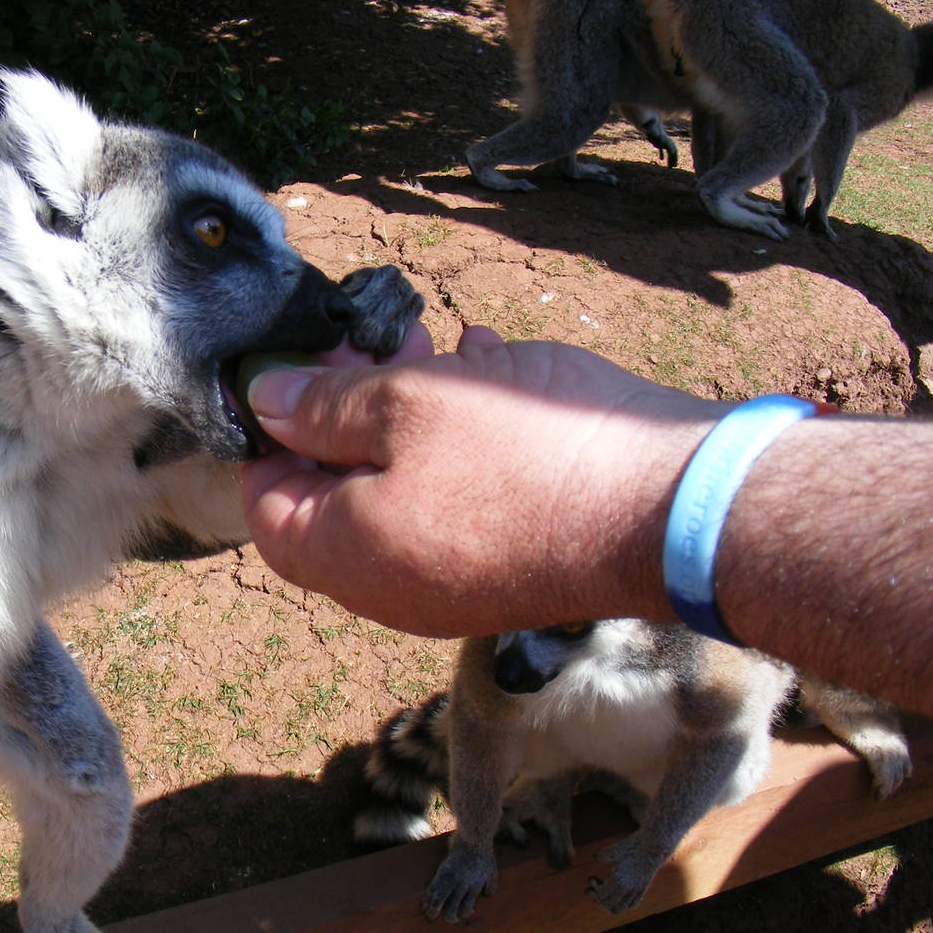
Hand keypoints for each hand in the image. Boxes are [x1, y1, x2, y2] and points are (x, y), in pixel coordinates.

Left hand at [240, 326, 726, 636]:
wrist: (668, 508)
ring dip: (403, 414)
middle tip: (365, 344)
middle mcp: (390, 588)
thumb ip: (322, 404)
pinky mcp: (508, 565)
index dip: (268, 431)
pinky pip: (457, 498)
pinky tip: (484, 371)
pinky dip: (457, 438)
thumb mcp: (405, 402)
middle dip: (340, 411)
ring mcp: (452, 584)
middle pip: (333, 497)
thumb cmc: (526, 453)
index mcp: (346, 557)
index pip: (265, 502)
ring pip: (399, 489)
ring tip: (428, 345)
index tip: (294, 370)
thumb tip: (264, 402)